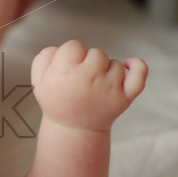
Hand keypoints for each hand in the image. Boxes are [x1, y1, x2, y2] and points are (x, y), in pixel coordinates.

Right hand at [31, 40, 146, 130]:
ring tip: (94, 88)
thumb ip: (44, 57)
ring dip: (105, 71)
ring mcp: (109, 89)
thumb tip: (61, 48)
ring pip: (114, 63)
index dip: (71, 55)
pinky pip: (139, 76)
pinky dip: (138, 67)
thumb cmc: (57, 101)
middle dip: (88, 63)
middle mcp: (88, 79)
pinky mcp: (124, 98)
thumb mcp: (38, 81)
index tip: (68, 69)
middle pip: (96, 53)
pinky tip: (129, 62)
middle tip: (81, 81)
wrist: (74, 130)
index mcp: (64, 73)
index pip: (74, 46)